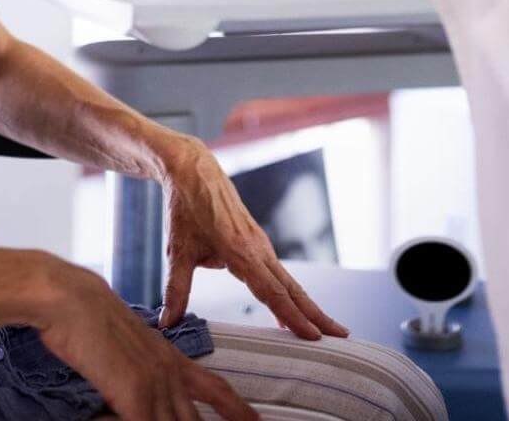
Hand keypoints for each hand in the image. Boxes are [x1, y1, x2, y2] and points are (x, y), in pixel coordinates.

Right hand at [31, 257, 256, 420]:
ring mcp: (154, 383)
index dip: (237, 409)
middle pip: (196, 419)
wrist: (74, 300)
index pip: (215, 389)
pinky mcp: (134, 392)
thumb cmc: (90, 320)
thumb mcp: (126, 346)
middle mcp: (169, 372)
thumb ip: (139, 370)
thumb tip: (135, 391)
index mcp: (171, 358)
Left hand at [157, 139, 349, 340]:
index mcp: (241, 253)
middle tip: (341, 336)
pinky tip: (291, 308)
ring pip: (289, 281)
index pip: (273, 293)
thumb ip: (175, 290)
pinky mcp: (257, 242)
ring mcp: (260, 244)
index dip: (294, 318)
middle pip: (292, 289)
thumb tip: (166, 323)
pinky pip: (278, 272)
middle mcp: (258, 249)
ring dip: (308, 305)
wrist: (193, 171)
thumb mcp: (177, 251)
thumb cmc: (185, 209)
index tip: (314, 337)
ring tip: (325, 327)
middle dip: (317, 314)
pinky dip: (291, 293)